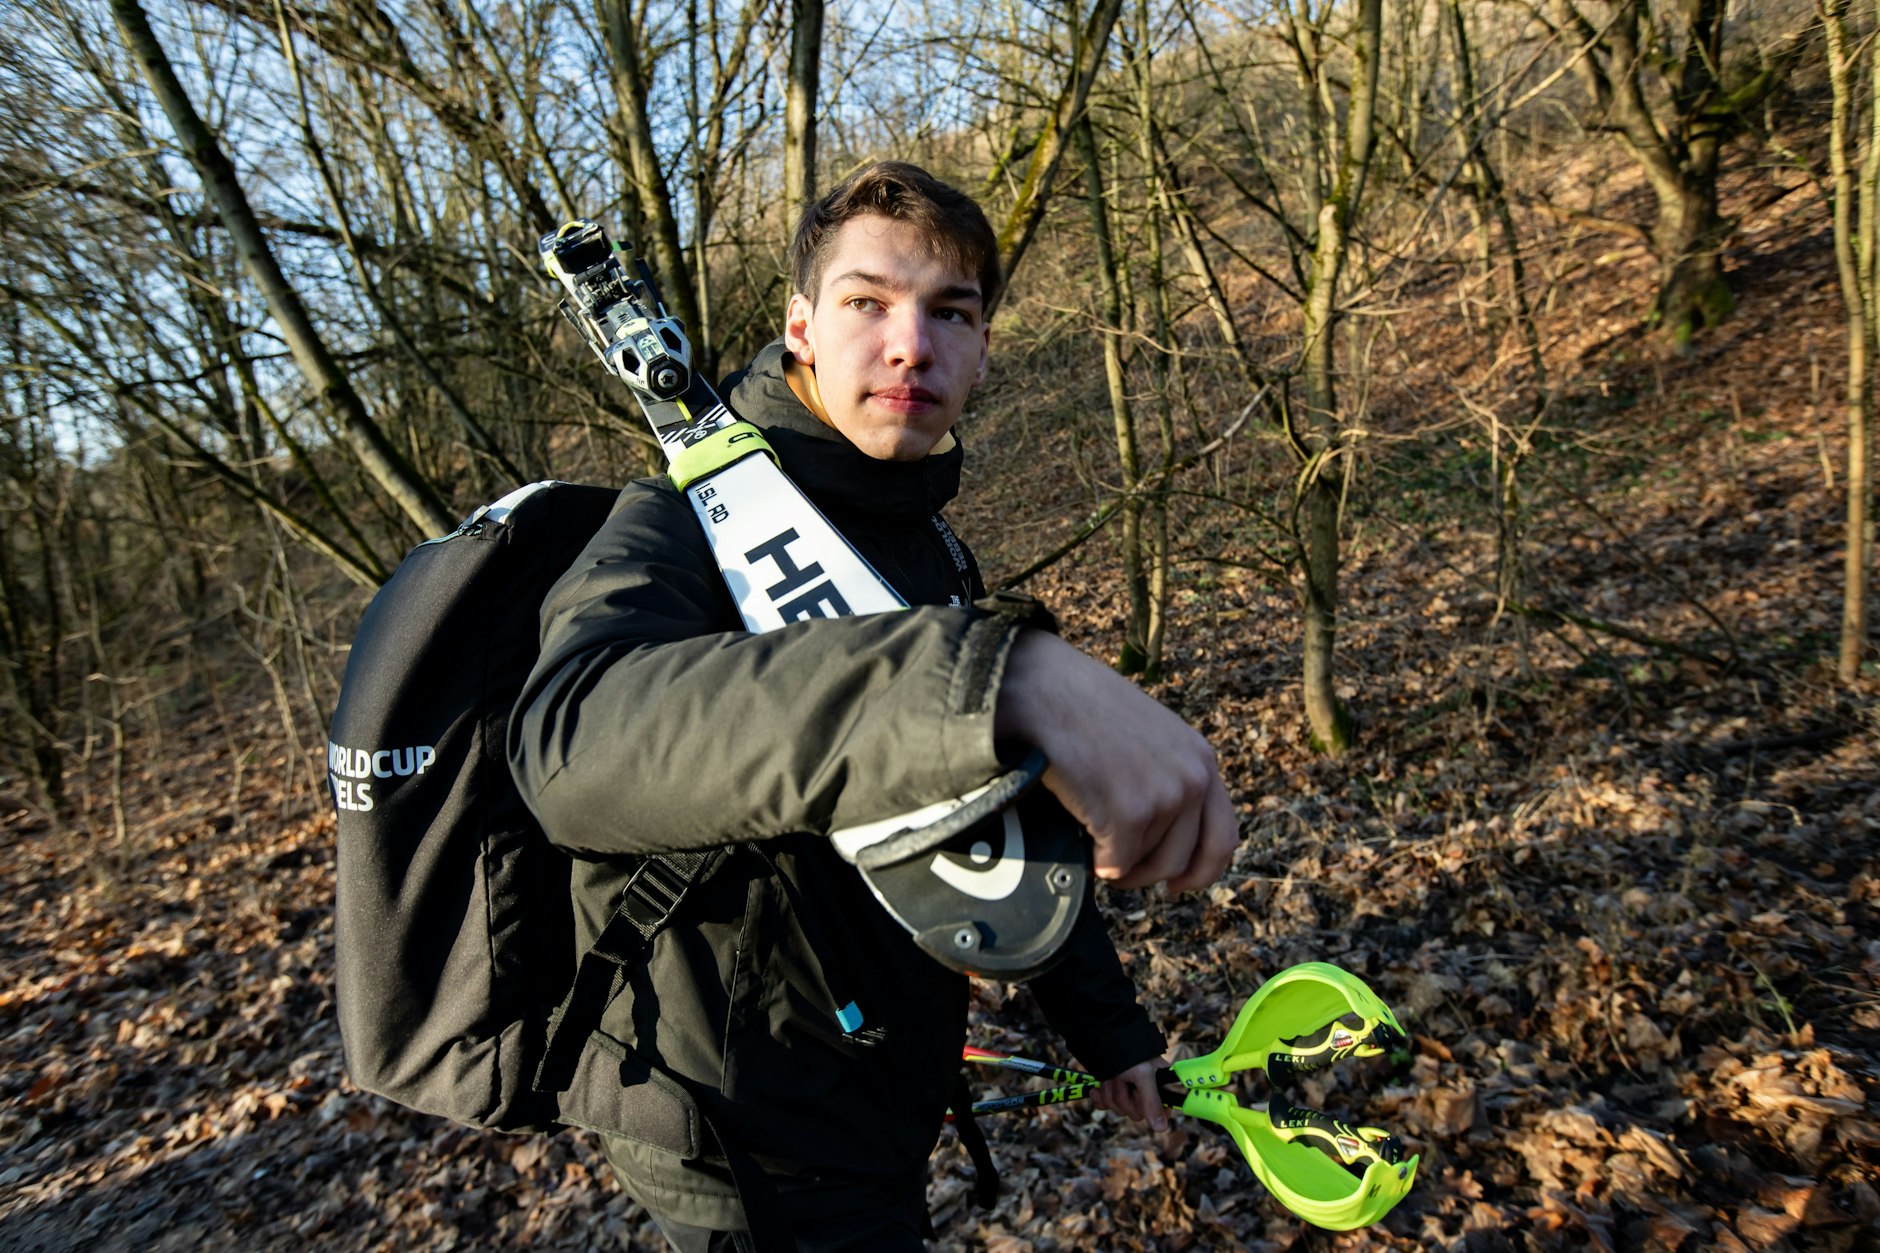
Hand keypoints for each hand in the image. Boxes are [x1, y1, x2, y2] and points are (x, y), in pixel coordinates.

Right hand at [995, 630, 1237, 890]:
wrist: (1046, 689)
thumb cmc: (1082, 706)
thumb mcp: (1148, 735)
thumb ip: (1166, 774)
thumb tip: (1157, 831)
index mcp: (1200, 760)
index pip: (1223, 836)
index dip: (1201, 870)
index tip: (1177, 884)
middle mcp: (1192, 780)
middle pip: (1182, 861)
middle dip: (1146, 873)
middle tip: (1116, 865)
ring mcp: (1165, 798)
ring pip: (1144, 865)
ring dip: (1116, 861)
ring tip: (1090, 834)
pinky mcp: (1129, 814)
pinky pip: (1114, 864)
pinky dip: (1093, 858)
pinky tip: (1078, 830)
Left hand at [1093, 1058, 1168, 1131]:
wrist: (1101, 1036)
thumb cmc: (1128, 1051)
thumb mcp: (1143, 1075)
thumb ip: (1152, 1102)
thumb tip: (1162, 1128)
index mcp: (1159, 1084)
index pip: (1162, 1110)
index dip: (1152, 1111)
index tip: (1142, 1101)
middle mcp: (1145, 1088)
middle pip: (1136, 1113)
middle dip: (1124, 1096)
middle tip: (1123, 1078)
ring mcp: (1126, 1090)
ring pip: (1118, 1108)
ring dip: (1111, 1091)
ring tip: (1111, 1074)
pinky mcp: (1110, 1090)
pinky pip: (1106, 1105)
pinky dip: (1100, 1098)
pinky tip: (1096, 1089)